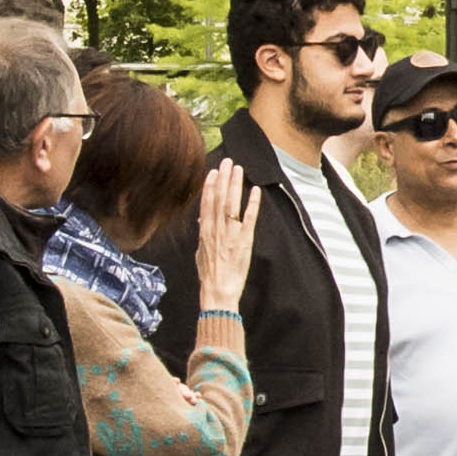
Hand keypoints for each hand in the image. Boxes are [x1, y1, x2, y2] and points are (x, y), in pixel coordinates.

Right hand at [195, 159, 259, 311]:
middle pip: (219, 200)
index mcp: (205, 233)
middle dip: (223, 179)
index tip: (213, 172)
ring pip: (231, 205)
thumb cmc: (209, 275)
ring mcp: (230, 235)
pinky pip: (249, 220)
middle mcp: (216, 231)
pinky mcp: (244, 242)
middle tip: (228, 162)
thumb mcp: (201, 253)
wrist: (218, 293)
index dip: (210, 186)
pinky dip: (252, 204)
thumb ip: (203, 235)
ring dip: (235, 186)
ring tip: (238, 170)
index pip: (206, 204)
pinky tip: (255, 191)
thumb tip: (202, 221)